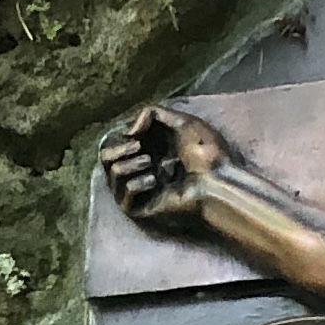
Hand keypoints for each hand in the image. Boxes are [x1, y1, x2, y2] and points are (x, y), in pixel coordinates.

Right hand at [99, 101, 236, 230]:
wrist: (220, 183)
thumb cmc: (208, 153)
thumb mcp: (181, 120)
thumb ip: (151, 113)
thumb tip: (128, 132)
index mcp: (151, 151)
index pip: (116, 141)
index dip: (121, 135)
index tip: (138, 136)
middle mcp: (142, 172)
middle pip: (105, 157)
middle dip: (119, 148)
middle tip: (141, 148)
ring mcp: (141, 193)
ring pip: (111, 172)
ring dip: (130, 163)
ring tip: (153, 164)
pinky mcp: (142, 211)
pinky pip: (122, 195)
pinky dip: (137, 183)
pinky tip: (155, 181)